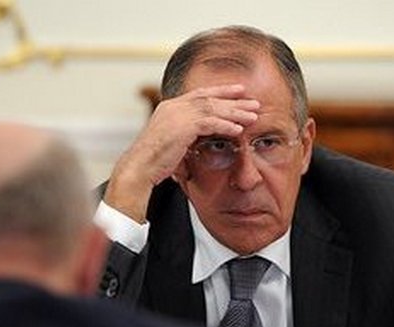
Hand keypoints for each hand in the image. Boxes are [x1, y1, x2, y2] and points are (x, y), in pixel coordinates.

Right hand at [104, 84, 259, 221]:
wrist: (139, 167)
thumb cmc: (154, 160)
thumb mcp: (173, 141)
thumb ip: (188, 134)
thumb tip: (204, 135)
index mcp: (170, 107)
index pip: (200, 94)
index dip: (221, 91)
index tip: (239, 91)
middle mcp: (174, 107)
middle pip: (210, 99)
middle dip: (234, 100)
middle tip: (254, 102)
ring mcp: (177, 115)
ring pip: (212, 109)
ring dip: (235, 113)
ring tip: (253, 116)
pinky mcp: (182, 127)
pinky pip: (209, 123)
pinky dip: (225, 126)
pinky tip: (239, 129)